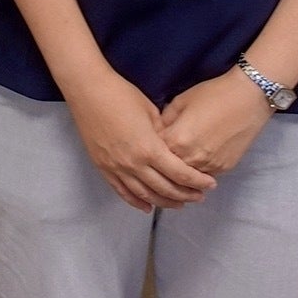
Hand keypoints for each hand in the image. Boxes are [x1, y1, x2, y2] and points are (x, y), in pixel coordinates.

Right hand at [64, 68, 215, 212]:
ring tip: (179, 204)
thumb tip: (172, 146)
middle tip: (199, 196)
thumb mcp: (150, 111)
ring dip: (164, 202)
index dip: (197, 181)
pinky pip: (122, 192)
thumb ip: (163, 133)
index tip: (210, 184)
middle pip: (165, 189)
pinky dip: (136, 202)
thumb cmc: (121, 94)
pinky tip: (148, 207)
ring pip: (145, 195)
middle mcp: (134, 164)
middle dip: (185, 195)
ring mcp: (117, 168)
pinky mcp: (103, 168)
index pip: (179, 173)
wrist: (88, 90)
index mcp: (149, 148)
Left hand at [160, 70, 272, 177]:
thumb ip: (166, 119)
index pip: (155, 154)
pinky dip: (199, 170)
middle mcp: (192, 158)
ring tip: (181, 160)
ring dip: (182, 170)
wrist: (248, 98)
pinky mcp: (224, 168)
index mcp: (177, 140)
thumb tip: (158, 131)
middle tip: (164, 155)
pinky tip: (199, 159)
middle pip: (170, 170)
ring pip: (188, 177)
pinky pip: (205, 174)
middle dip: (165, 163)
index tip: (151, 144)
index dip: (152, 148)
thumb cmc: (213, 94)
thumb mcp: (181, 101)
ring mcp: (209, 166)